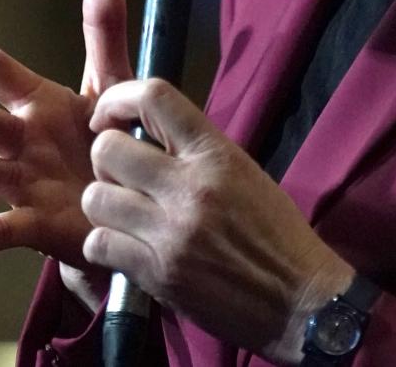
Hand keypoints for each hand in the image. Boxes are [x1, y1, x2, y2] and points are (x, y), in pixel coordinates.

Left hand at [83, 79, 355, 364]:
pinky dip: (105, 245)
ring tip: (125, 214)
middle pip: (107, 149)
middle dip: (106, 159)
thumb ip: (198, 155)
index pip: (155, 97)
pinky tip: (126, 248)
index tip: (110, 117)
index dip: (118, 99)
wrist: (299, 298)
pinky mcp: (157, 273)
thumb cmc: (278, 234)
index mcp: (217, 155)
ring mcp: (170, 232)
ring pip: (96, 198)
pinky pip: (99, 244)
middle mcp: (190, 187)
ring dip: (105, 204)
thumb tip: (148, 139)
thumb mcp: (245, 174)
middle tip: (122, 176)